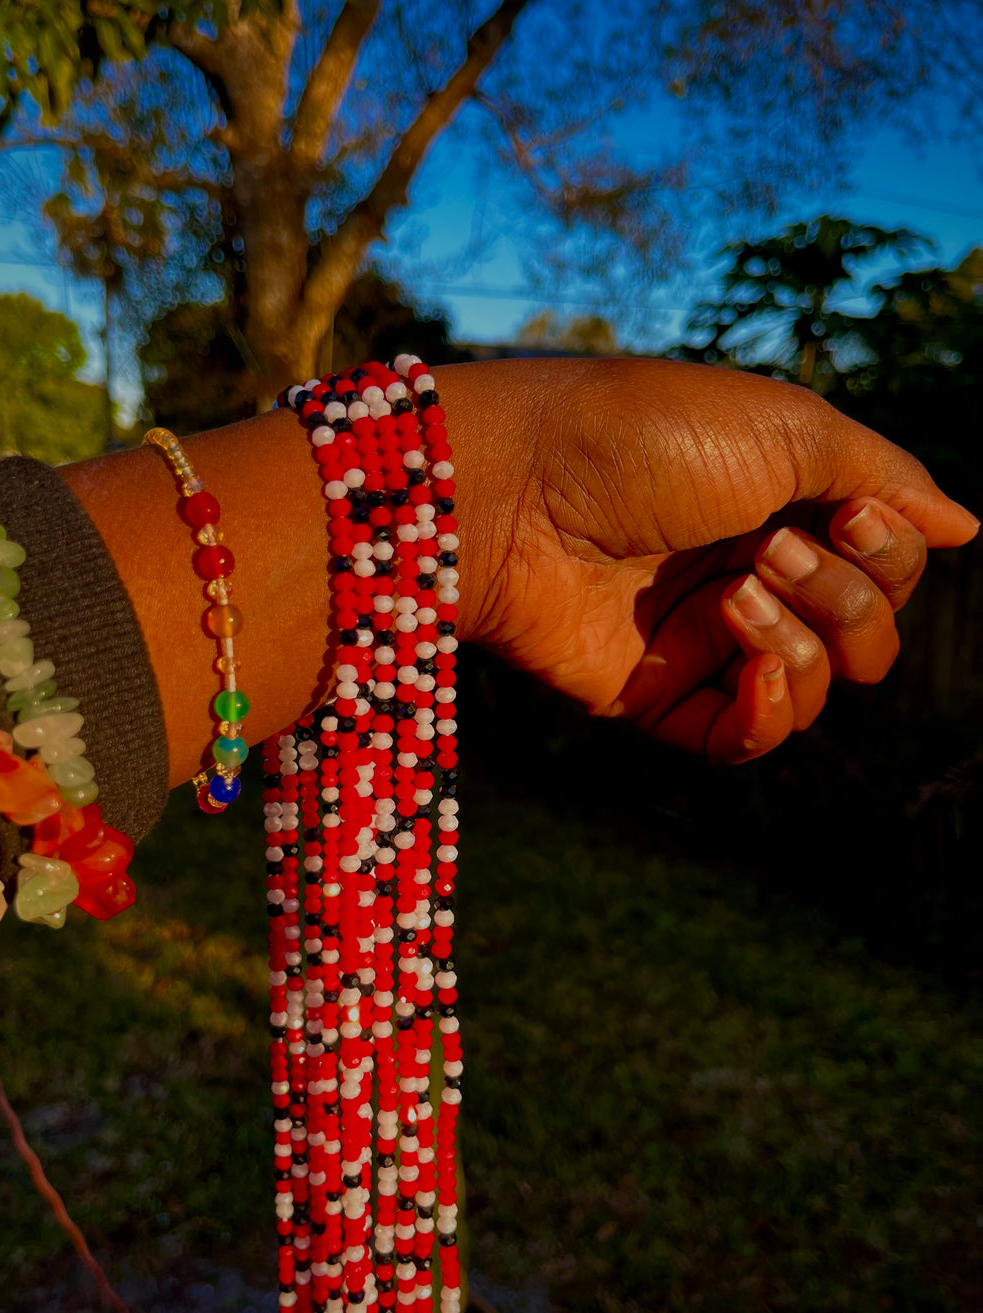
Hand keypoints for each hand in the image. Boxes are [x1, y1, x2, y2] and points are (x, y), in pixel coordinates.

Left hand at [453, 359, 976, 762]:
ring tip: (734, 593)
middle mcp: (753, 571)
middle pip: (869, 630)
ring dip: (805, 642)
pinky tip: (753, 667)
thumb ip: (888, 478)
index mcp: (786, 503)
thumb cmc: (646, 437)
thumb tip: (972, 525)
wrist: (519, 488)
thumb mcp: (787, 429)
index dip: (890, 548)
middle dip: (847, 594)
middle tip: (768, 547)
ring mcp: (703, 639)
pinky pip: (747, 739)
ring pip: (819, 687)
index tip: (848, 509)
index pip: (892, 562)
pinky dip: (771, 711)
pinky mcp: (654, 697)